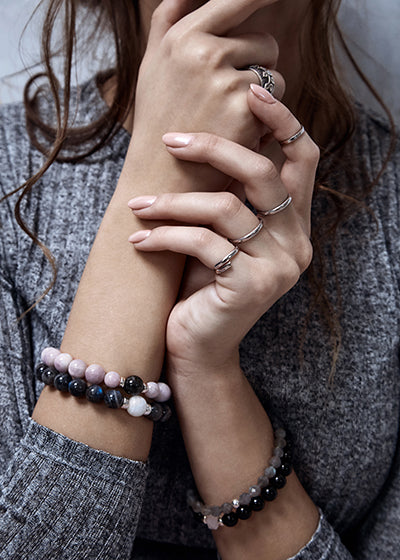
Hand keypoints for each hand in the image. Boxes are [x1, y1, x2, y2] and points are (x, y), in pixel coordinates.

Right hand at [128, 0, 284, 191]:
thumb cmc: (158, 122)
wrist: (159, 178)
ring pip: (274, 75)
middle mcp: (203, 52)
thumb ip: (167, 20)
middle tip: (231, 98)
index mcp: (181, 37)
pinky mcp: (244, 110)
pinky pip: (276, 104)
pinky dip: (264, 122)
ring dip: (263, 99)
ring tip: (228, 120)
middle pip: (264, 41)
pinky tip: (236, 136)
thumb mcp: (152, 66)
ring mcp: (225, 80)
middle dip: (259, 68)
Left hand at [128, 86, 318, 370]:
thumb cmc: (202, 286)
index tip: (251, 91)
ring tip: (137, 205)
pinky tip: (138, 239)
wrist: (197, 348)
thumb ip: (228, 196)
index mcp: (294, 226)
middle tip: (170, 140)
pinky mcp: (251, 287)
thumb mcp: (219, 234)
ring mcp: (277, 267)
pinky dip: (164, 236)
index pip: (304, 160)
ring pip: (225, 208)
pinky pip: (203, 243)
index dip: (282, 122)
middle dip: (214, 149)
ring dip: (172, 202)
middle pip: (263, 174)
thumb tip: (204, 138)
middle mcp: (296, 244)